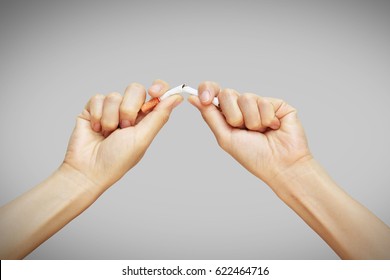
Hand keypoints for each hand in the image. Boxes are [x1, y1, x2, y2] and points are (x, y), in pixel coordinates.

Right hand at [63, 80, 182, 190]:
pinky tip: (96, 129)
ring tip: (107, 133)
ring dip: (110, 117)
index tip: (154, 92)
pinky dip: (97, 115)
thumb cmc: (117, 159)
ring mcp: (111, 109)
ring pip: (114, 95)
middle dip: (129, 108)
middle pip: (135, 90)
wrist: (88, 168)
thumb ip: (159, 116)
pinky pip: (98, 98)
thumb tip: (177, 98)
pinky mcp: (93, 108)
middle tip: (124, 127)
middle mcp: (130, 112)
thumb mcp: (143, 138)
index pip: (157, 94)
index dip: (158, 88)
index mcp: (146, 119)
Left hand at [189, 81, 311, 183]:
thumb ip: (210, 116)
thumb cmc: (254, 157)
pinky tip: (273, 128)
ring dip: (252, 121)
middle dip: (233, 114)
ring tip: (260, 132)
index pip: (214, 93)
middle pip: (228, 93)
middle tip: (242, 129)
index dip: (208, 90)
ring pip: (246, 97)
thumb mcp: (225, 137)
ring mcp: (260, 105)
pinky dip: (266, 119)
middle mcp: (243, 108)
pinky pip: (264, 102)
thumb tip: (193, 98)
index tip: (206, 99)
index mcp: (228, 115)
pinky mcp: (277, 104)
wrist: (280, 165)